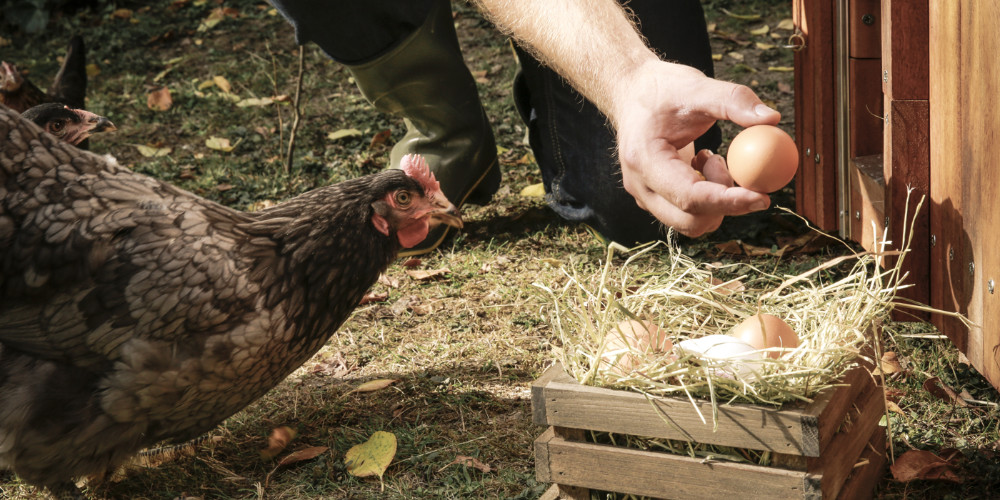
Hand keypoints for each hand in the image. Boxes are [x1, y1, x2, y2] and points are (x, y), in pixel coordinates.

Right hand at [614, 61, 781, 236]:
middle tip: (734, 168)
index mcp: (644, 160)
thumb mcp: (697, 86)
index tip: (762, 197)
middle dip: (724, 203)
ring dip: (716, 200)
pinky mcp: (655, 199)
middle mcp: (640, 186)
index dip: (728, 202)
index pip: (689, 197)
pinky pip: (689, 214)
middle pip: (690, 222)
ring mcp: (645, 196)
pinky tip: (702, 165)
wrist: (632, 93)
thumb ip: (734, 100)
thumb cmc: (661, 89)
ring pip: (692, 223)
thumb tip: (771, 118)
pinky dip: (708, 198)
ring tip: (711, 159)